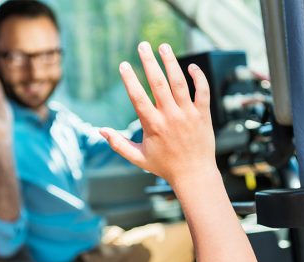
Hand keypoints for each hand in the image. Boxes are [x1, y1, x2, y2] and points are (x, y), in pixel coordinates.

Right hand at [100, 42, 215, 185]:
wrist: (193, 174)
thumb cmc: (164, 166)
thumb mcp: (138, 158)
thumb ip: (118, 144)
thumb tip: (100, 130)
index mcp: (153, 126)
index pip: (137, 97)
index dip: (129, 79)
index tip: (123, 65)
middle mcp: (170, 117)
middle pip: (158, 83)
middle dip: (149, 62)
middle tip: (142, 45)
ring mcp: (188, 114)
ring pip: (179, 82)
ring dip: (171, 62)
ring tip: (163, 46)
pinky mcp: (203, 115)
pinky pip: (202, 91)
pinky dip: (198, 77)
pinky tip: (191, 67)